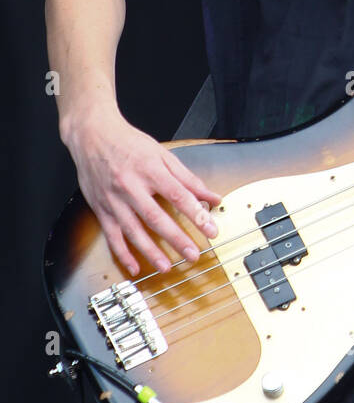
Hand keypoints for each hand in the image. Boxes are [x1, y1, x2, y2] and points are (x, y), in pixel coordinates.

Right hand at [63, 109, 222, 276]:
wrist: (93, 136)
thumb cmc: (129, 143)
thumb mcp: (163, 154)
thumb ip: (188, 178)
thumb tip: (211, 196)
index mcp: (150, 170)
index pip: (177, 195)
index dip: (196, 214)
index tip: (210, 229)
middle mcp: (130, 186)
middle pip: (156, 217)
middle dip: (176, 239)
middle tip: (192, 254)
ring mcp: (114, 199)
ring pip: (133, 231)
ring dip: (151, 252)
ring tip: (167, 266)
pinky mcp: (101, 209)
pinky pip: (112, 236)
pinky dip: (123, 253)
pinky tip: (134, 266)